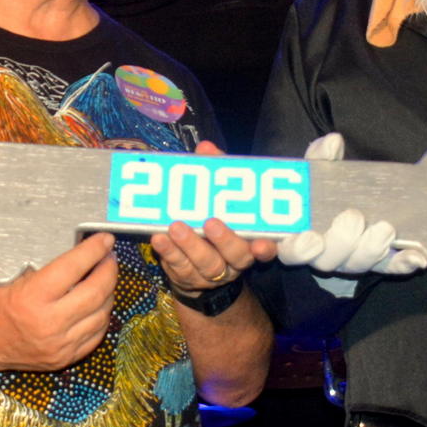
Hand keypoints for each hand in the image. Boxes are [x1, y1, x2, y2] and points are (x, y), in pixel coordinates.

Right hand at [0, 233, 118, 370]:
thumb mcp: (10, 276)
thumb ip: (44, 267)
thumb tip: (77, 251)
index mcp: (32, 297)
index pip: (74, 267)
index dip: (94, 250)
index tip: (104, 240)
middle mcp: (49, 323)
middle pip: (95, 292)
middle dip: (108, 270)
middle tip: (109, 257)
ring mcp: (59, 345)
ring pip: (101, 315)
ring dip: (109, 293)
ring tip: (105, 278)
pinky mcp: (63, 359)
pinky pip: (95, 336)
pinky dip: (101, 316)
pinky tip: (99, 303)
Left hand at [150, 141, 278, 296]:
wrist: (191, 259)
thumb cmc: (211, 216)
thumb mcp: (217, 194)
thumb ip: (216, 172)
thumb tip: (206, 148)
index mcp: (250, 240)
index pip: (267, 247)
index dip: (266, 248)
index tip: (260, 243)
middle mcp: (235, 260)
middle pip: (237, 255)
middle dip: (224, 240)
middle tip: (210, 222)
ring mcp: (212, 272)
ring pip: (207, 264)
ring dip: (191, 245)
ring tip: (176, 226)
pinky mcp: (187, 277)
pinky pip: (179, 267)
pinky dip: (169, 252)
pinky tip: (159, 238)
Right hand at [274, 133, 426, 275]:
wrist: (347, 206)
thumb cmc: (324, 190)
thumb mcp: (318, 171)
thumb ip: (321, 157)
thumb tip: (332, 142)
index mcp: (299, 235)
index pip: (289, 252)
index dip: (298, 250)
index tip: (312, 237)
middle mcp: (323, 254)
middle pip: (326, 261)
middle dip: (342, 241)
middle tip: (353, 217)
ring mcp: (350, 260)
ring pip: (356, 265)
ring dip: (372, 249)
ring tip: (385, 229)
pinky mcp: (378, 262)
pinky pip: (389, 267)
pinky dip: (403, 263)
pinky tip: (417, 258)